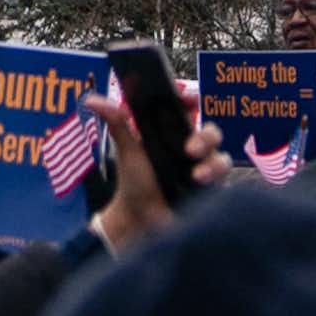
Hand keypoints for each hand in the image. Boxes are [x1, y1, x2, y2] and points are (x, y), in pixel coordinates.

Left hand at [90, 88, 227, 255]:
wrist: (140, 217)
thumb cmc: (135, 180)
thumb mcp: (127, 149)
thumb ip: (117, 122)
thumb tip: (91, 99)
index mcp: (172, 133)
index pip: (189, 110)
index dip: (191, 100)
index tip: (188, 98)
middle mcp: (192, 148)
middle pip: (212, 133)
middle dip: (206, 137)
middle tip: (190, 149)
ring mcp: (204, 168)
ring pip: (222, 157)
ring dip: (212, 164)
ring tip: (196, 176)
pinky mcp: (211, 189)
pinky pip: (223, 180)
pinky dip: (214, 179)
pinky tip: (200, 184)